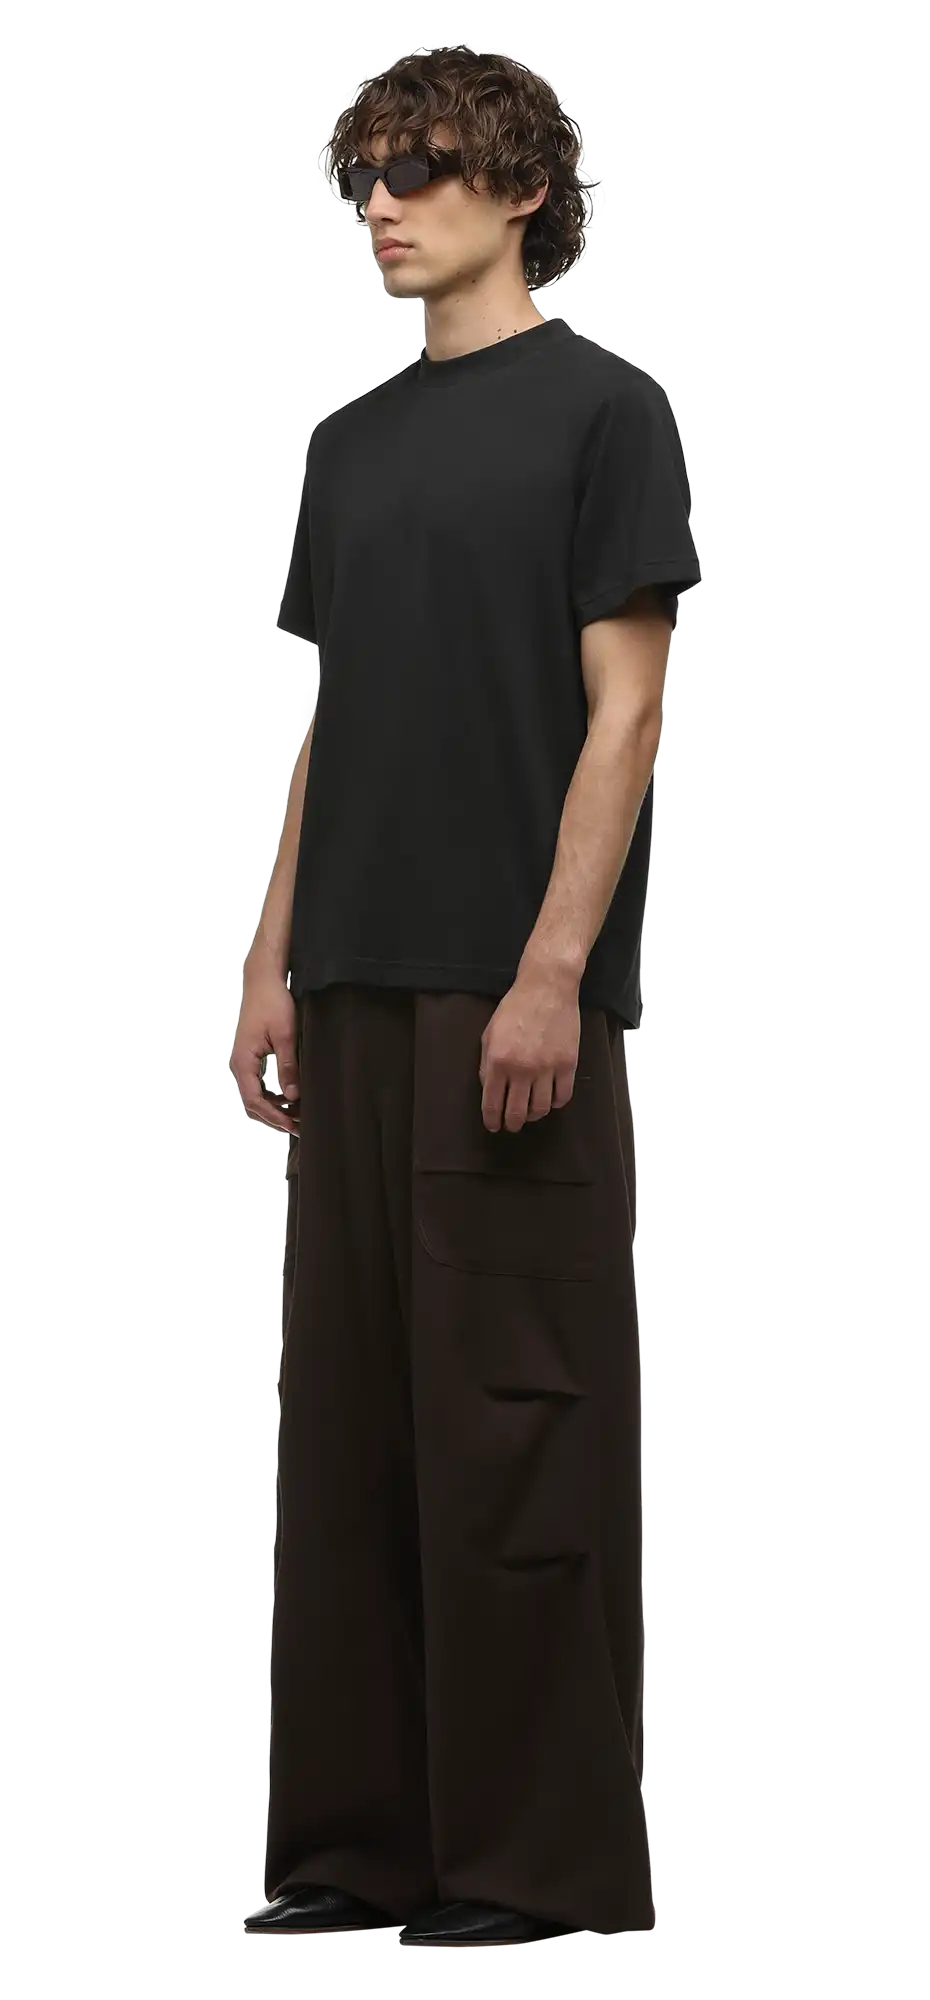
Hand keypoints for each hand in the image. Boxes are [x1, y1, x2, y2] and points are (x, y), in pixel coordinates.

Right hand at [229, 944, 299, 1135]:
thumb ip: (288, 1066)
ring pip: (254, 1096)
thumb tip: (293, 1095)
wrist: (263, 981)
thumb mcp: (286, 1035)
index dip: (274, 1116)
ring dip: (274, 1108)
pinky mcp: (250, 1058)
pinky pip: (258, 1085)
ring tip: (298, 1115)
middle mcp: (239, 1065)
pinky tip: (290, 1098)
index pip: (255, 1100)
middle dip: (274, 1118)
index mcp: (244, 1061)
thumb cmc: (273, 1003)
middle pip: (252, 1104)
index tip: (294, 1124)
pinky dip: (272, 1096)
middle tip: (300, 1126)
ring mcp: (243, 1062)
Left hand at [478, 965, 581, 1133]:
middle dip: (512, 1124)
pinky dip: (556, 1103)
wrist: (547, 988)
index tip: (494, 1125)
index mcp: (498, 1061)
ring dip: (533, 1115)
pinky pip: (563, 1096)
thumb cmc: (515, 1007)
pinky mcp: (568, 1064)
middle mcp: (521, 1069)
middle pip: (517, 1113)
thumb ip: (486, 1063)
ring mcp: (547, 1068)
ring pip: (541, 1109)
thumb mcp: (489, 1033)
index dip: (492, 1120)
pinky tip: (550, 1098)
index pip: (492, 1103)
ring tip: (530, 1112)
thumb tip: (488, 1089)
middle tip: (511, 1125)